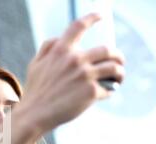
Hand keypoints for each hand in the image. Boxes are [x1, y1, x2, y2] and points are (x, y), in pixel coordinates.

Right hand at [22, 13, 124, 133]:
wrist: (35, 115)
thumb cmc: (35, 91)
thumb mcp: (35, 65)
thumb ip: (47, 49)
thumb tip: (58, 38)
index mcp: (60, 51)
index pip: (79, 27)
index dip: (92, 18)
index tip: (101, 16)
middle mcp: (75, 60)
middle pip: (107, 49)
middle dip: (117, 55)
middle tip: (119, 61)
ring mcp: (85, 76)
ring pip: (114, 68)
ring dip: (120, 72)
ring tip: (118, 77)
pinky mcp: (91, 92)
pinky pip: (108, 88)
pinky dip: (109, 91)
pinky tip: (106, 93)